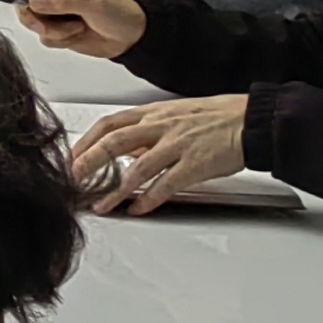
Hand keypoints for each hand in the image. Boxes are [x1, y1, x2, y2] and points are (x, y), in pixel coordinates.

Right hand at [0, 0, 144, 58]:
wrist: (132, 37)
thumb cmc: (118, 11)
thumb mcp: (93, 1)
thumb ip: (62, 1)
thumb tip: (32, 2)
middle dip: (30, 12)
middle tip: (44, 24)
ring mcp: (52, 9)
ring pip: (30, 18)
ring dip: (48, 28)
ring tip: (73, 28)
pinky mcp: (56, 28)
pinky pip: (42, 36)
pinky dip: (57, 39)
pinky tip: (76, 34)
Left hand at [71, 94, 247, 210]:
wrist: (250, 120)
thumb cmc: (215, 117)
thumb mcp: (173, 115)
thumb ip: (146, 131)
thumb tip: (124, 148)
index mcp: (152, 113)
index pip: (108, 124)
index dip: (86, 141)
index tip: (71, 158)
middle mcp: (160, 127)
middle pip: (113, 143)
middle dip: (88, 163)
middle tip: (72, 181)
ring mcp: (177, 145)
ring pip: (136, 168)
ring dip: (115, 189)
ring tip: (101, 205)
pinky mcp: (195, 164)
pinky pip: (166, 184)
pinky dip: (149, 199)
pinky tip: (138, 209)